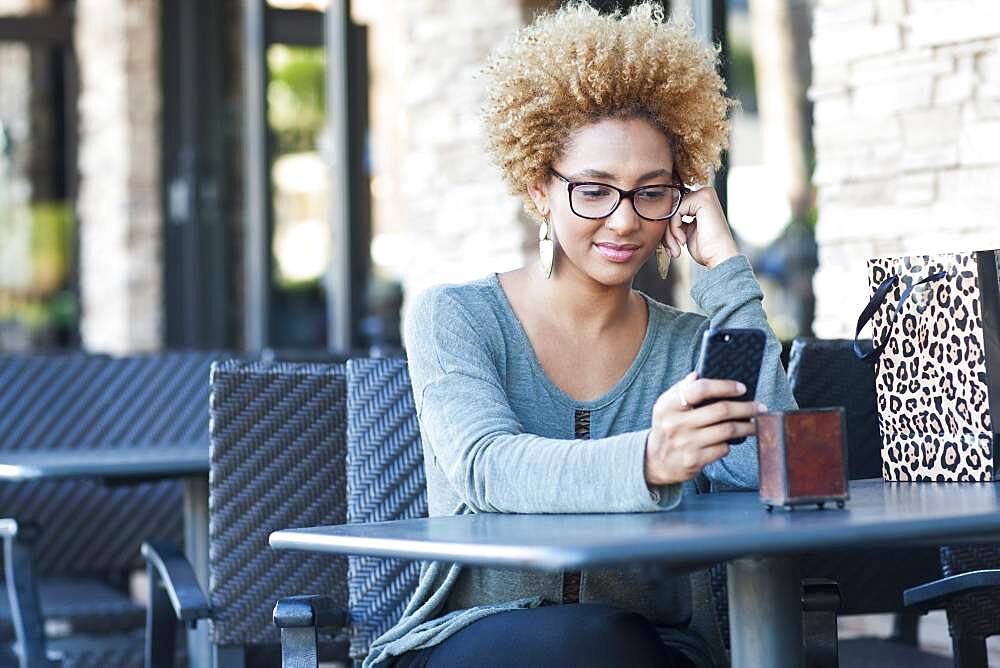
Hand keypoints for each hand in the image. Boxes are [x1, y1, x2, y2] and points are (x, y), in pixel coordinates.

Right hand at [645, 372, 766, 486]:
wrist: (655, 462)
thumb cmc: (666, 428)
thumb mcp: (665, 407)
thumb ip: (680, 389)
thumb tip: (697, 375)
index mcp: (668, 406)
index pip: (700, 389)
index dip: (724, 386)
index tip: (742, 388)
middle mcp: (676, 424)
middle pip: (721, 411)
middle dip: (746, 407)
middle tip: (760, 407)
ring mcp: (686, 443)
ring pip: (727, 431)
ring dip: (746, 427)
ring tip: (755, 424)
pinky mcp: (694, 461)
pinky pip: (722, 449)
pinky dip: (729, 444)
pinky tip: (730, 441)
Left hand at [660, 186, 738, 269]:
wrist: (720, 257)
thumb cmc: (706, 249)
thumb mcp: (686, 231)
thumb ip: (676, 220)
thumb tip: (660, 217)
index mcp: (701, 201)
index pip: (674, 208)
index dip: (668, 227)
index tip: (671, 245)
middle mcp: (704, 194)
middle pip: (671, 207)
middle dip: (667, 231)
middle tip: (672, 248)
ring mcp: (704, 195)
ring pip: (672, 210)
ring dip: (670, 233)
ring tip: (676, 247)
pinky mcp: (702, 199)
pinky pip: (676, 211)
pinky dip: (675, 228)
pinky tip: (683, 240)